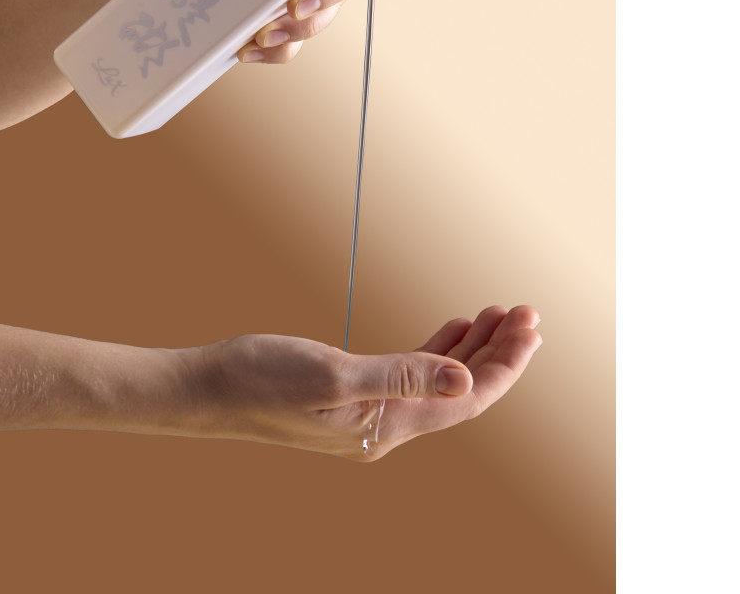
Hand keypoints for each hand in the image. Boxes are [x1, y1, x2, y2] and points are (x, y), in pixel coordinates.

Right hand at [188, 305, 541, 460]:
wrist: (210, 389)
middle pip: (459, 390)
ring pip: (439, 380)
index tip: (529, 326)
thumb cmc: (263, 380)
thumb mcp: (336, 375)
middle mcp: (385, 426)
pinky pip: (411, 373)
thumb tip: (464, 381)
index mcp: (387, 426)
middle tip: (525, 313)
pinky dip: (436, 348)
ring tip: (498, 316)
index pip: (466, 399)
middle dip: (497, 352)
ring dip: (470, 348)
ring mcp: (369, 411)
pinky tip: (449, 329)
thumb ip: (402, 377)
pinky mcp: (352, 394)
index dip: (503, 364)